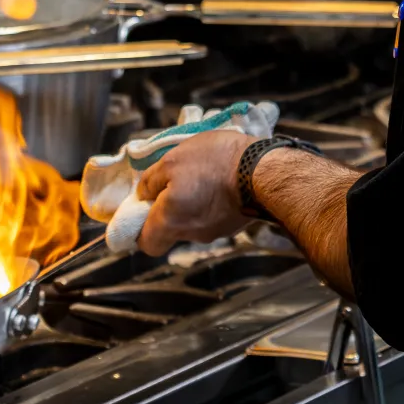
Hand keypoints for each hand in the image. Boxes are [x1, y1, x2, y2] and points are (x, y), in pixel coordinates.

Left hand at [134, 130, 254, 255]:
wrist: (263, 170)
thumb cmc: (215, 163)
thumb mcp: (172, 160)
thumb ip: (151, 181)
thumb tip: (143, 194)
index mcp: (170, 221)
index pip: (146, 244)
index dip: (139, 229)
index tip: (142, 209)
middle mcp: (191, 233)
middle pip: (169, 230)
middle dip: (167, 209)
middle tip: (172, 183)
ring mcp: (215, 231)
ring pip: (192, 221)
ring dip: (191, 202)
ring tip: (200, 174)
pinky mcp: (233, 223)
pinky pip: (212, 215)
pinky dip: (210, 201)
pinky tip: (218, 179)